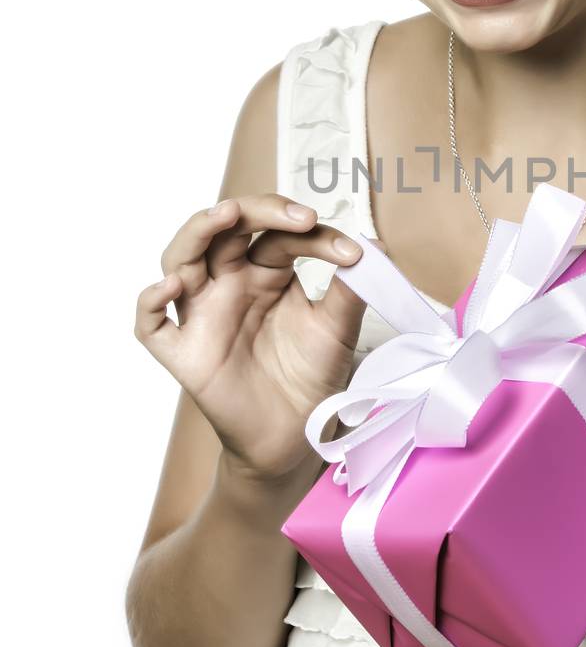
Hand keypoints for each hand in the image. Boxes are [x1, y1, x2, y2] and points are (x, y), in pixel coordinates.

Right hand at [134, 194, 378, 485]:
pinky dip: (151, 301)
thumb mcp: (337, 327)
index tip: (352, 252)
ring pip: (180, 258)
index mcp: (264, 272)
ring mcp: (203, 316)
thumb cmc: (311, 375)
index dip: (312, 235)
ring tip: (225, 215)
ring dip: (197, 231)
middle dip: (256, 211)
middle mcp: (228, 285)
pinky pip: (151, 325)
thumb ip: (349, 289)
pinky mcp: (185, 353)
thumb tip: (373, 246)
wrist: (299, 435)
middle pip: (224, 230)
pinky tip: (172, 286)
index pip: (277, 235)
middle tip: (297, 216)